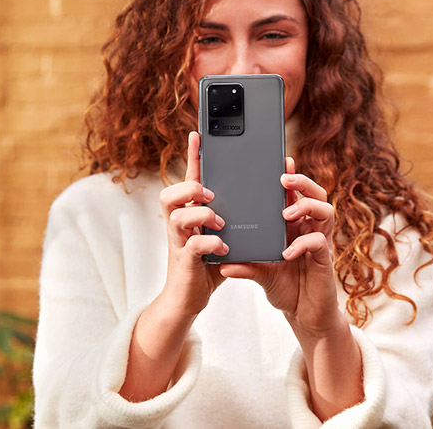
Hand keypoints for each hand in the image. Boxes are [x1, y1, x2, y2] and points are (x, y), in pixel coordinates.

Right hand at [156, 131, 228, 318]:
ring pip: (177, 215)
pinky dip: (212, 243)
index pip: (189, 179)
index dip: (192, 156)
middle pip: (169, 193)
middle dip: (191, 188)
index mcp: (190, 213)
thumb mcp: (224, 234)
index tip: (198, 134)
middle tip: (211, 193)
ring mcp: (179, 242)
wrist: (189, 299)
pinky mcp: (184, 262)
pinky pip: (194, 245)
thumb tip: (263, 193)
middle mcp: (179, 224)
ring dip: (202, 214)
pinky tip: (225, 248)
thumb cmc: (208, 263)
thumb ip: (237, 214)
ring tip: (221, 221)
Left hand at [220, 157, 343, 336]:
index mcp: (294, 225)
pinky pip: (319, 242)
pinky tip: (287, 252)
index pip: (295, 194)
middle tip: (284, 179)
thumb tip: (221, 263)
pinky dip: (303, 243)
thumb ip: (244, 265)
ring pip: (325, 211)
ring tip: (286, 212)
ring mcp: (320, 242)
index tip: (280, 162)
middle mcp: (310, 229)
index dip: (291, 176)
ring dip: (306, 206)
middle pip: (316, 194)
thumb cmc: (286, 288)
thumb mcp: (260, 274)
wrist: (304, 314)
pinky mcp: (325, 260)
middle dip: (302, 182)